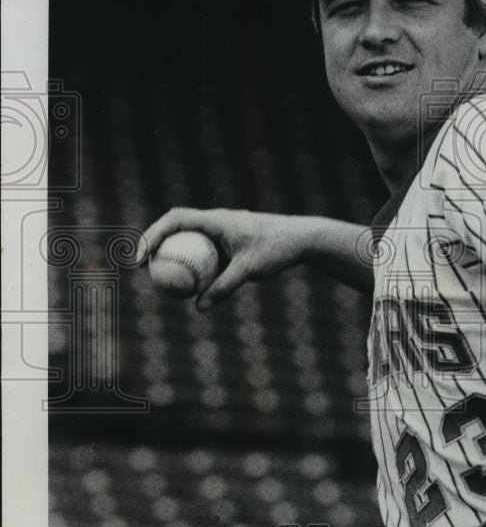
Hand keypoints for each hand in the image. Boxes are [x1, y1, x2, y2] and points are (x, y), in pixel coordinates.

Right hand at [136, 207, 319, 308]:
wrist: (301, 239)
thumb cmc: (277, 249)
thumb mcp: (250, 270)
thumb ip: (224, 287)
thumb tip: (198, 308)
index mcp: (216, 219)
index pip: (175, 219)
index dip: (153, 234)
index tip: (142, 256)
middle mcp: (215, 221)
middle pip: (176, 227)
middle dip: (155, 243)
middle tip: (142, 267)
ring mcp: (221, 231)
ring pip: (188, 240)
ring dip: (172, 254)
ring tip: (160, 279)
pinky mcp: (229, 242)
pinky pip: (203, 252)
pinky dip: (192, 265)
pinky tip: (190, 287)